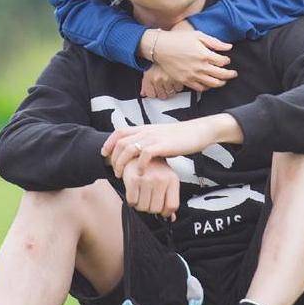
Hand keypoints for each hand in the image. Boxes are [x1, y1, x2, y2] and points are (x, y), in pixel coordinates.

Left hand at [101, 115, 243, 177]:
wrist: (199, 131)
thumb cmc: (181, 137)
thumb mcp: (160, 136)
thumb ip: (149, 142)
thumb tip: (139, 153)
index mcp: (145, 128)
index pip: (119, 132)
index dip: (109, 143)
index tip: (105, 155)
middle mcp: (147, 131)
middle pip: (121, 142)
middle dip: (113, 158)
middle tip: (114, 171)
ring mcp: (154, 138)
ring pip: (129, 148)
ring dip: (122, 163)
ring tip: (122, 175)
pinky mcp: (163, 145)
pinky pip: (145, 154)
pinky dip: (139, 165)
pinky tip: (140, 174)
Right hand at [121, 158, 179, 219]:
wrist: (138, 153)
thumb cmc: (154, 169)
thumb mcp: (166, 180)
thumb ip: (170, 199)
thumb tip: (172, 218)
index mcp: (172, 180)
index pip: (172, 206)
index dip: (165, 212)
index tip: (160, 209)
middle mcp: (161, 179)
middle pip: (155, 209)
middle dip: (150, 208)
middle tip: (147, 198)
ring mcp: (147, 179)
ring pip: (142, 207)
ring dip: (140, 204)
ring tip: (141, 194)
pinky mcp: (133, 179)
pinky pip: (132, 201)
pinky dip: (131, 200)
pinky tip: (134, 192)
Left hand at [141, 63, 182, 98]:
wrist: (165, 51)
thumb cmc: (157, 61)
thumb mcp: (148, 72)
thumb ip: (145, 85)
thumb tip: (144, 94)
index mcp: (149, 78)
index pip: (151, 94)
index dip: (154, 93)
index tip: (156, 90)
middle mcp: (158, 79)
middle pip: (162, 96)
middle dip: (163, 92)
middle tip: (164, 85)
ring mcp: (169, 78)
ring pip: (171, 93)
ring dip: (171, 89)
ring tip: (169, 81)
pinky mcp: (178, 77)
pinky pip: (178, 88)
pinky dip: (177, 85)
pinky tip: (175, 80)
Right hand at [152, 27, 236, 92]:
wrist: (160, 47)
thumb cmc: (178, 39)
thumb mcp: (198, 35)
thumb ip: (215, 42)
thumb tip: (229, 47)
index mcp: (205, 55)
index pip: (223, 61)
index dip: (227, 61)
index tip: (227, 59)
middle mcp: (200, 67)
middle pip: (221, 75)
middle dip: (230, 74)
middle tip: (233, 74)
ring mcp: (193, 75)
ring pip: (212, 84)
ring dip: (221, 83)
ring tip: (224, 81)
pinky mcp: (185, 81)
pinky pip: (200, 88)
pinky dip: (207, 87)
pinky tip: (209, 84)